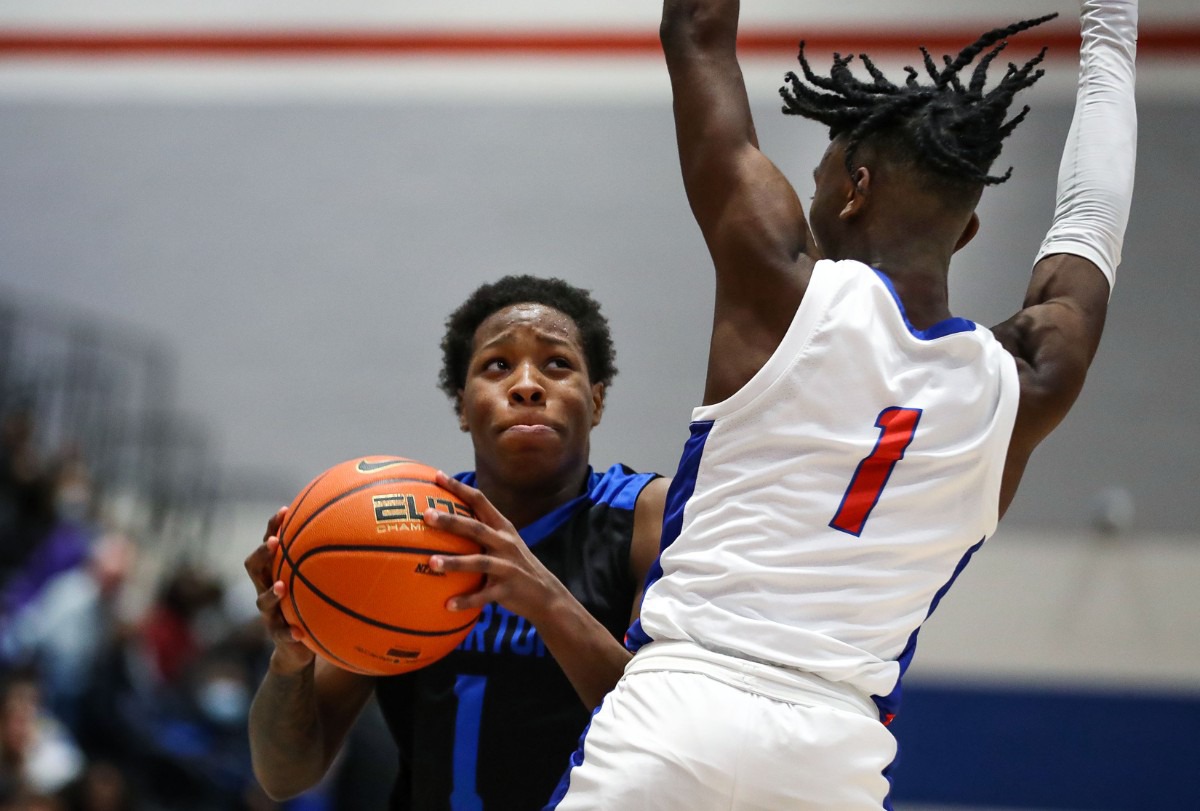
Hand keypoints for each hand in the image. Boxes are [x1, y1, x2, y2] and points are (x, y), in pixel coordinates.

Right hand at [243, 507, 315, 674]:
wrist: (297, 649)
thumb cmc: (310, 606)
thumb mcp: (317, 584)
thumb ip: (329, 563)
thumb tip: (363, 534)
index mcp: (276, 572)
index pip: (269, 544)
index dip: (272, 527)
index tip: (284, 511)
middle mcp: (266, 589)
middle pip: (253, 566)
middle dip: (262, 553)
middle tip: (275, 543)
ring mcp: (269, 613)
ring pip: (262, 601)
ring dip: (271, 593)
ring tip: (282, 588)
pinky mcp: (276, 635)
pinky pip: (280, 633)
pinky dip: (289, 631)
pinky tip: (300, 632)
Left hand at [422, 472, 568, 625]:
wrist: (545, 594)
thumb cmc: (515, 565)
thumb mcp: (504, 543)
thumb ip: (481, 531)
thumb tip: (447, 518)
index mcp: (502, 528)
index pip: (480, 501)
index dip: (459, 488)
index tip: (437, 476)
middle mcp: (505, 543)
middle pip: (476, 528)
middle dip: (452, 520)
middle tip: (427, 515)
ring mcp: (507, 566)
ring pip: (478, 562)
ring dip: (454, 562)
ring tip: (432, 563)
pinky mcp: (507, 590)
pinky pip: (483, 596)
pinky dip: (466, 600)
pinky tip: (447, 605)